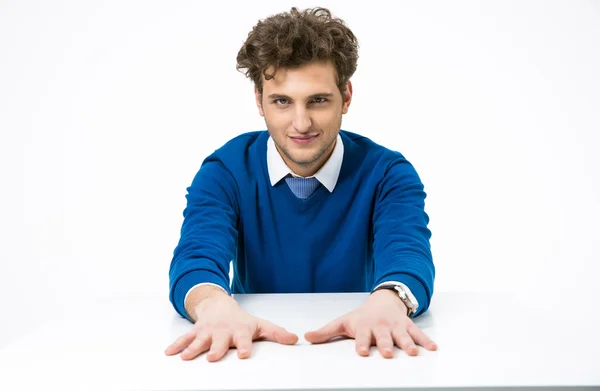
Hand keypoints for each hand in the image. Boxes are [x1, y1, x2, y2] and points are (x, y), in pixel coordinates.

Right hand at [164, 295, 298, 361]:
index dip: (244, 346)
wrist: (219, 306)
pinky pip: (184, 339)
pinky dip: (176, 345)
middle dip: (216, 349)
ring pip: (199, 341)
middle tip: (214, 357)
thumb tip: (294, 339)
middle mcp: (222, 332)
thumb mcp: (260, 325)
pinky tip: (169, 353)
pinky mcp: (196, 332)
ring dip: (193, 349)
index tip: (244, 354)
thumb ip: (276, 333)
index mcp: (240, 331)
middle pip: (219, 342)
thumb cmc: (241, 320)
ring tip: (186, 357)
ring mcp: (207, 332)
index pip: (244, 339)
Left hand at [304, 289, 437, 357]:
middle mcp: (381, 327)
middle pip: (383, 337)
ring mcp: (396, 327)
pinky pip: (418, 334)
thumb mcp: (343, 322)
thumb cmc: (362, 317)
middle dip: (385, 344)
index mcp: (365, 326)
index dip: (362, 343)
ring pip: (402, 336)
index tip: (363, 351)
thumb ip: (326, 332)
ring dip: (407, 344)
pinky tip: (433, 348)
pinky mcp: (408, 327)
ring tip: (412, 353)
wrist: (383, 301)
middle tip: (387, 353)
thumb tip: (306, 337)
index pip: (362, 336)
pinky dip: (426, 341)